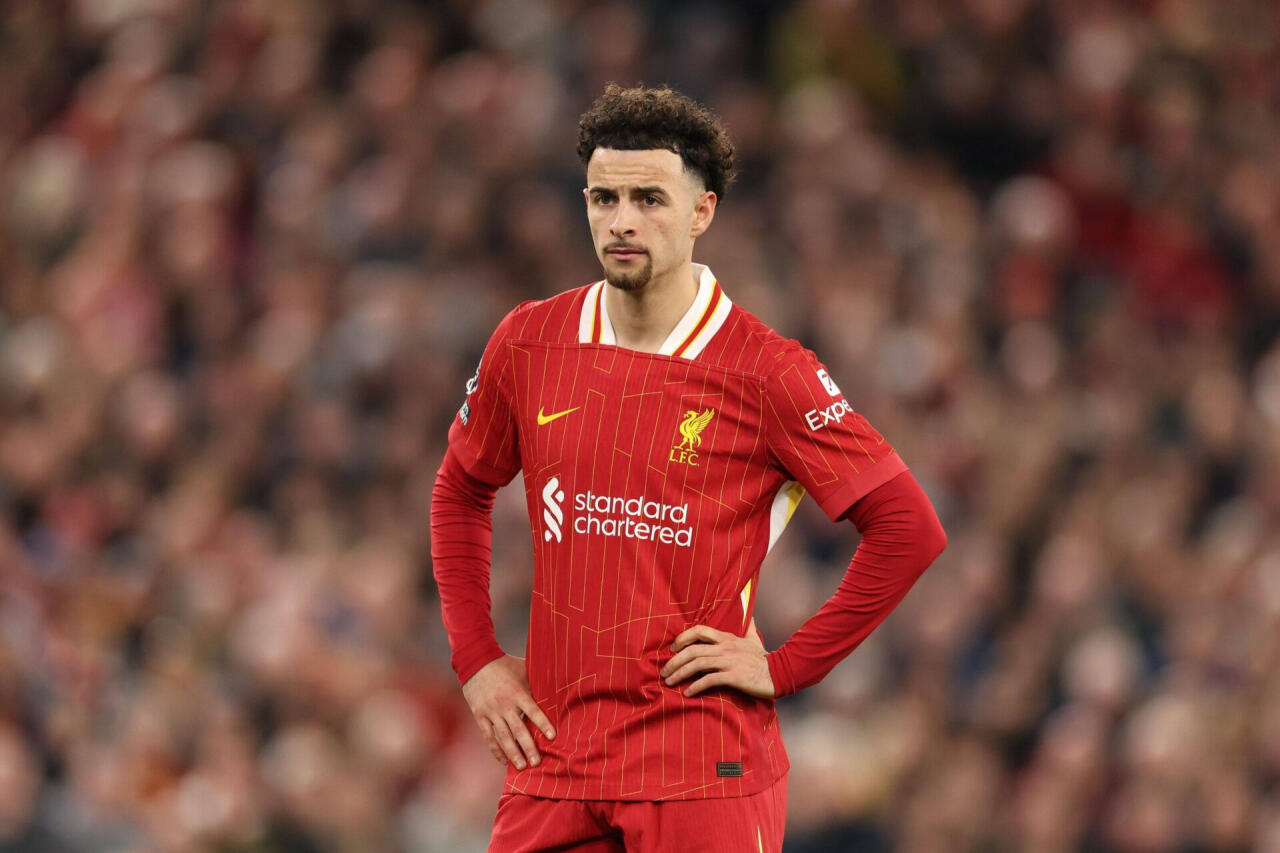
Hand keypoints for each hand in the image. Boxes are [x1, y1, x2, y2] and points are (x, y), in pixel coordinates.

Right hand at [461, 655, 555, 769]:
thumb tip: (557, 686)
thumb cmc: (505, 665)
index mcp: (518, 692)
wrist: (476, 662)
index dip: (543, 724)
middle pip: (518, 729)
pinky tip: (503, 761)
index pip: (533, 711)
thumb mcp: (523, 669)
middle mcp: (504, 704)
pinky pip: (488, 736)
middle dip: (528, 747)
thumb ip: (537, 681)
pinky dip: (495, 750)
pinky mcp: (480, 715)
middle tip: (537, 762)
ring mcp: (491, 711)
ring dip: (513, 753)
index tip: (552, 737)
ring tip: (522, 766)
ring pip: (503, 736)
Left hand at [660, 622, 774, 698]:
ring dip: (680, 673)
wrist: (779, 673)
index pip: (699, 631)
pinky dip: (696, 686)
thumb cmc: (763, 659)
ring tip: (669, 682)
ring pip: (697, 664)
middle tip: (664, 671)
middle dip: (675, 660)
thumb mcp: (754, 638)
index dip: (682, 638)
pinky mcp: (733, 676)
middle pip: (693, 649)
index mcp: (727, 638)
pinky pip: (709, 680)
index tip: (672, 648)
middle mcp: (725, 647)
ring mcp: (729, 661)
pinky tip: (688, 693)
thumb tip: (748, 611)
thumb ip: (748, 625)